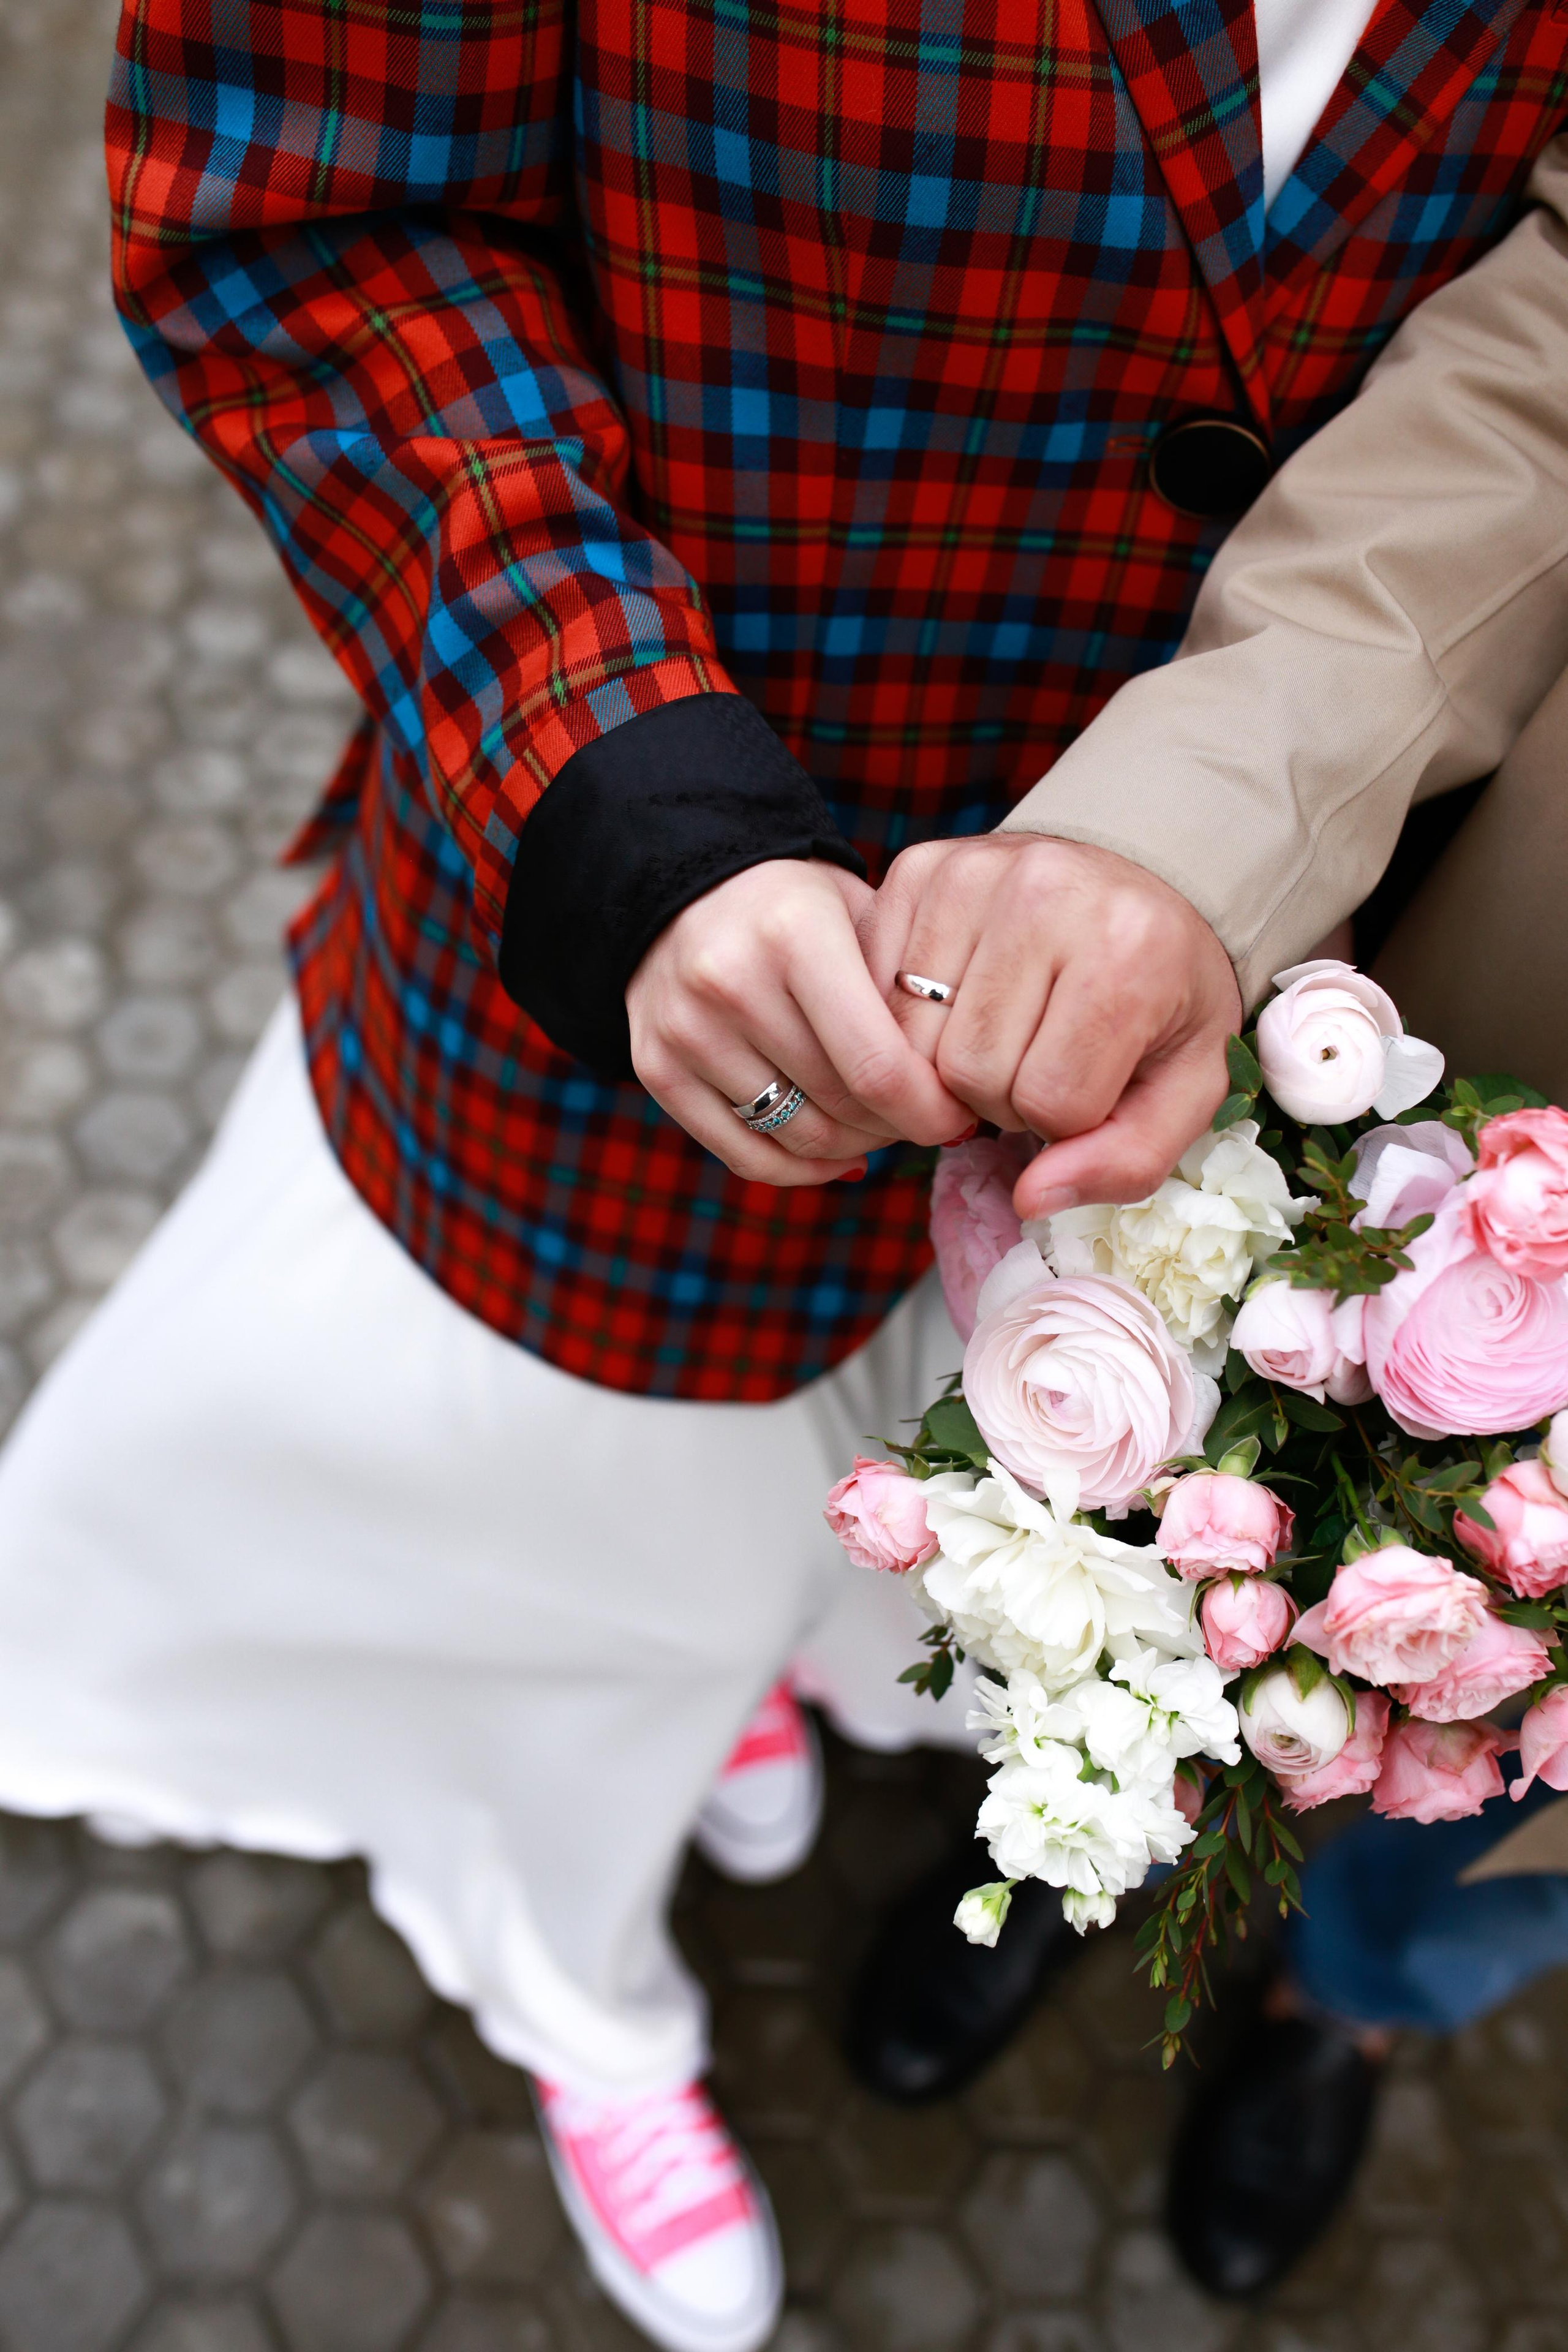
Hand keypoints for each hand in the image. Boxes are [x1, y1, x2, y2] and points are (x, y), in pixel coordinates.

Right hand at [627, 859, 971, 1184]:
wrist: (684, 884)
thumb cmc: (795, 905)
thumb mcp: (859, 912)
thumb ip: (905, 988)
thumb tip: (962, 1089)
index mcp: (793, 934)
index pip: (876, 1066)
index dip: (929, 1111)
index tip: (959, 1117)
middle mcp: (728, 982)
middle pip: (840, 1107)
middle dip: (898, 1126)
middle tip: (926, 1117)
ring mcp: (684, 1030)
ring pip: (798, 1138)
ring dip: (855, 1146)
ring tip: (882, 1126)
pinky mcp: (655, 1067)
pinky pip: (745, 1155)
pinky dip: (803, 1168)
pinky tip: (839, 1155)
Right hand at [864, 834, 1242, 1213]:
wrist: (1140, 878)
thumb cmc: (1164, 991)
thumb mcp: (1185, 1085)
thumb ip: (1127, 1159)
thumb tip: (1031, 1200)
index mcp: (1128, 950)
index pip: (1050, 1102)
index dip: (1064, 1122)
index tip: (1087, 1085)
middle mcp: (1044, 893)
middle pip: (971, 1073)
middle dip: (1003, 1096)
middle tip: (1040, 1059)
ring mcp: (971, 871)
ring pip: (915, 1041)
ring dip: (951, 1063)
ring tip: (1002, 1033)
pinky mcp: (920, 868)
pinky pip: (880, 991)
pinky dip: (914, 1020)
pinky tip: (961, 1003)